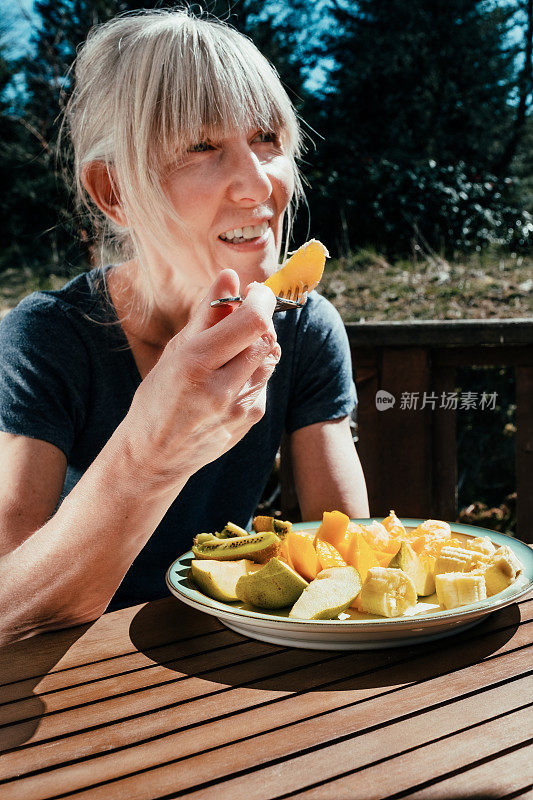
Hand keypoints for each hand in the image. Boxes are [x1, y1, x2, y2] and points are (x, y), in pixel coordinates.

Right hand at [122, 269, 280, 485]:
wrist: (155, 455)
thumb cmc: (160, 395)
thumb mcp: (176, 350)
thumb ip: (208, 313)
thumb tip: (230, 276)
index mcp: (194, 364)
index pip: (251, 322)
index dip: (261, 299)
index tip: (255, 290)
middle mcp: (220, 389)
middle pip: (266, 338)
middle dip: (259, 320)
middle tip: (242, 314)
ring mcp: (239, 408)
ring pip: (269, 358)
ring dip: (256, 345)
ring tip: (230, 350)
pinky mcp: (251, 419)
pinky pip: (264, 380)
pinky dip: (252, 370)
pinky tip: (228, 379)